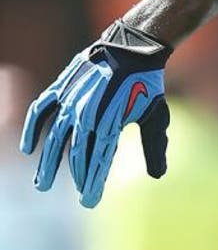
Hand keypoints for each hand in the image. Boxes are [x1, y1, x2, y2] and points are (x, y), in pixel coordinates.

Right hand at [20, 20, 172, 207]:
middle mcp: (86, 115)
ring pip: (54, 138)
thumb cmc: (147, 84)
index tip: (90, 202)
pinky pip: (40, 110)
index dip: (93, 183)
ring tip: (43, 185)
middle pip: (76, 155)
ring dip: (48, 163)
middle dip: (78, 178)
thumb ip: (154, 146)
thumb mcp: (155, 115)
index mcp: (109, 123)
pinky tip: (28, 148)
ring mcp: (70, 101)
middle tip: (79, 197)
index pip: (98, 162)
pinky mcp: (61, 88)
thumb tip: (158, 176)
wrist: (133, 47)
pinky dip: (31, 128)